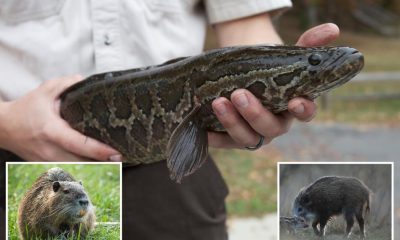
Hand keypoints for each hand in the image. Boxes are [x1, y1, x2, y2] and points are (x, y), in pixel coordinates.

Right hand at [0, 75, 120, 160]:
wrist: (3, 127)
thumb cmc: (26, 108)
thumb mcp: (45, 90)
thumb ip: (67, 83)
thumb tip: (87, 81)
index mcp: (51, 131)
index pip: (79, 144)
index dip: (99, 150)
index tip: (116, 152)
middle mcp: (50, 150)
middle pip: (82, 162)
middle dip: (103, 162)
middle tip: (122, 157)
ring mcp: (48, 161)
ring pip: (77, 169)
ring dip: (96, 167)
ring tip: (114, 161)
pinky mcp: (48, 165)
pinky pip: (70, 169)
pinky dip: (84, 166)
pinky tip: (98, 162)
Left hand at [209, 23, 339, 148]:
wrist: (242, 78)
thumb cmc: (268, 70)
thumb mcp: (285, 55)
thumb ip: (308, 43)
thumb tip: (332, 29)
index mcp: (292, 107)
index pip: (304, 113)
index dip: (302, 110)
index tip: (295, 102)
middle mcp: (274, 124)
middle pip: (270, 128)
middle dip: (255, 114)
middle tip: (239, 95)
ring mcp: (253, 133)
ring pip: (247, 138)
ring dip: (233, 123)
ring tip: (218, 102)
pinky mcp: (232, 138)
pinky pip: (224, 143)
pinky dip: (215, 138)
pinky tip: (204, 129)